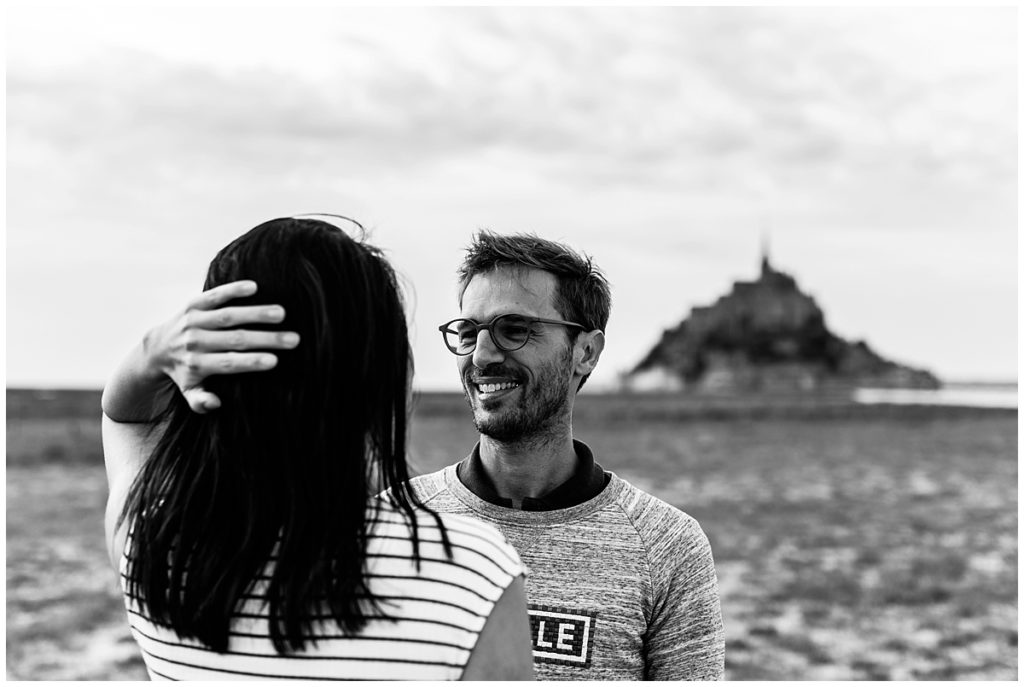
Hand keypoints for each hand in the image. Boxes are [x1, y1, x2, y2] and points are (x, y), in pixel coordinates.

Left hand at [143, 280, 299, 413]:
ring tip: (281, 313)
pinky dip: (232, 290)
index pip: (228, 363)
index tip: (275, 360)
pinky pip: (214, 296)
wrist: (157, 348)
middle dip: (266, 339)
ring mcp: (194, 321)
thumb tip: (217, 404)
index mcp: (198, 365)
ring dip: (256, 313)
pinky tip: (254, 287)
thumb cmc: (184, 373)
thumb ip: (201, 401)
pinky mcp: (193, 304)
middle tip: (294, 339)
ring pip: (228, 316)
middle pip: (235, 339)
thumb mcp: (189, 392)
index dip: (251, 362)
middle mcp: (195, 342)